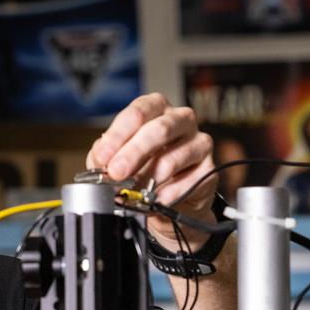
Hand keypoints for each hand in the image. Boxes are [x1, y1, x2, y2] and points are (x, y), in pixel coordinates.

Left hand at [87, 93, 217, 248]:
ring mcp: (199, 142)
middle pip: (159, 129)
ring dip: (150, 178)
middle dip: (134, 153)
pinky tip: (156, 199)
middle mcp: (180, 120)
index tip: (104, 157)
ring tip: (136, 190)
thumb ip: (104, 156)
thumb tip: (100, 160)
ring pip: (174, 157)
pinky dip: (168, 194)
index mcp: (156, 109)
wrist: (167, 200)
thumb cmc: (141, 171)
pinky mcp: (209, 168)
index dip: (118, 135)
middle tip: (116, 173)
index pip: (138, 112)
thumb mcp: (116, 160)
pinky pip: (189, 181)